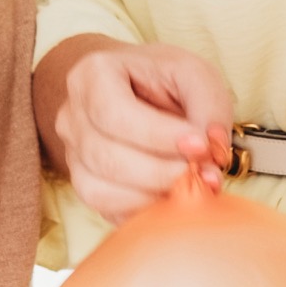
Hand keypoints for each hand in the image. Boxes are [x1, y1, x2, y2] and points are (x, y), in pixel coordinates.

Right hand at [33, 33, 234, 224]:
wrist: (141, 90)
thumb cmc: (165, 79)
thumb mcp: (195, 75)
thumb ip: (209, 107)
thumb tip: (213, 152)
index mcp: (93, 74)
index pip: (115, 114)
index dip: (158, 136)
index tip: (200, 144)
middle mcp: (72, 115)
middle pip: (106, 157)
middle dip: (160, 172)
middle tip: (201, 172)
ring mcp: (73, 154)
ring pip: (100, 190)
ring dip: (152, 195)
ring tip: (189, 185)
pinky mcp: (84, 186)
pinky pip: (106, 211)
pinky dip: (143, 211)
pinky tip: (172, 197)